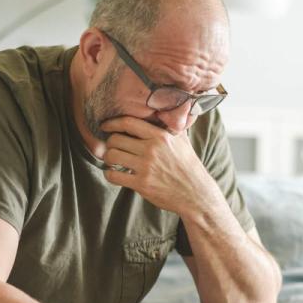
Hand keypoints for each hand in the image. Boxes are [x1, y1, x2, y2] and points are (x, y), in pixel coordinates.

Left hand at [99, 117, 220, 216]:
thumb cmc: (188, 166)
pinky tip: (115, 174)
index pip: (129, 123)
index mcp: (160, 136)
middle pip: (116, 139)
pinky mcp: (142, 184)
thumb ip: (171, 124)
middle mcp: (152, 150)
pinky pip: (113, 175)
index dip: (112, 123)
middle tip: (112, 147)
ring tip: (113, 160)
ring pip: (112, 156)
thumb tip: (168, 108)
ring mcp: (146, 167)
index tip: (105, 126)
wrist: (196, 194)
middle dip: (110, 143)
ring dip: (108, 158)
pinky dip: (110, 174)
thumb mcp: (183, 140)